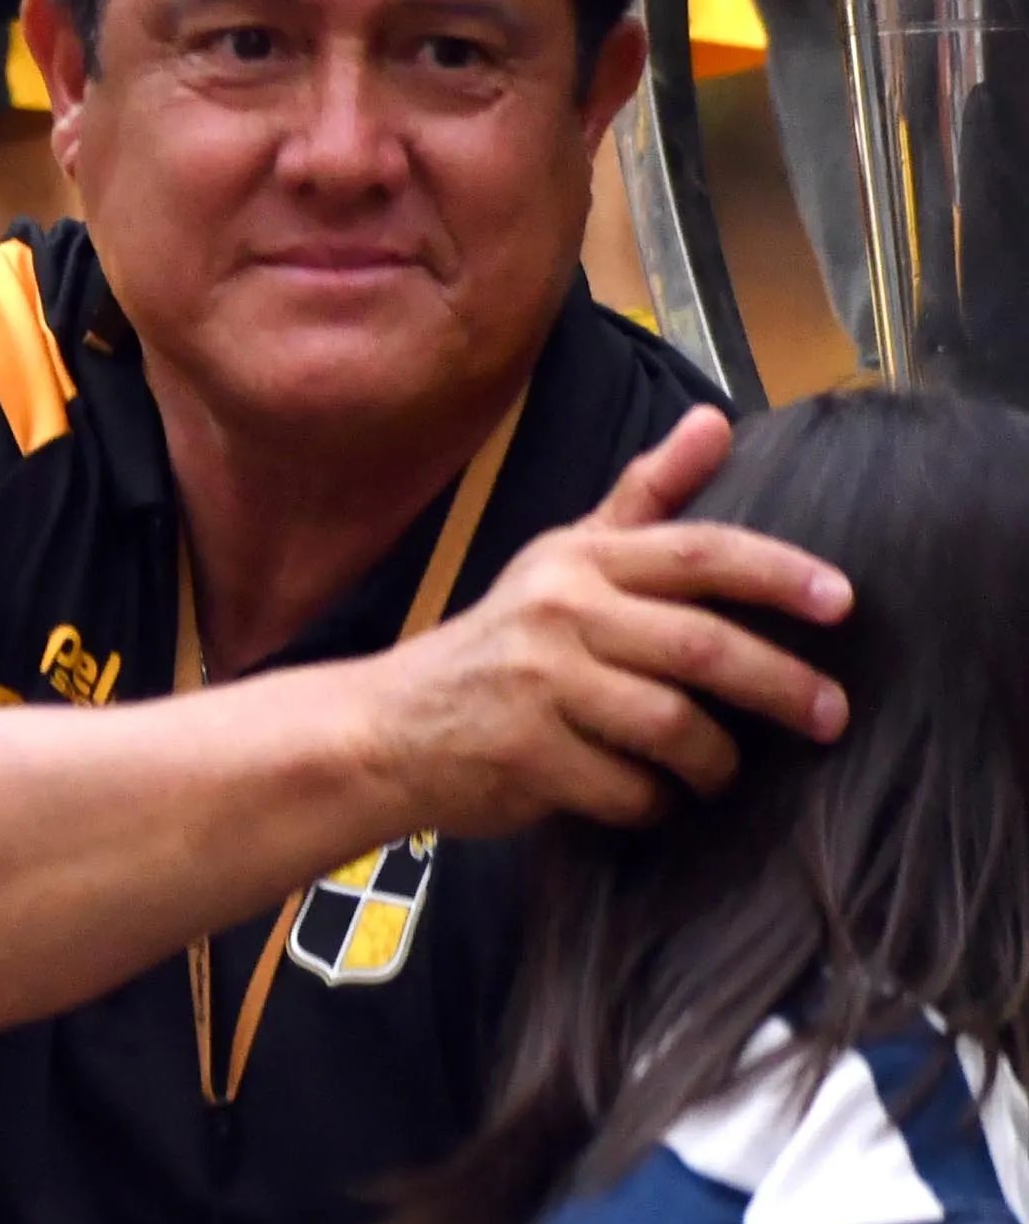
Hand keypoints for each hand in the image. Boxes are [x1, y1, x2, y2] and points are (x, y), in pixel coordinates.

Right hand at [361, 410, 847, 836]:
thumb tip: (716, 422)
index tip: (842, 603)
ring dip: (714, 759)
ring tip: (722, 771)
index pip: (698, 554)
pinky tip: (654, 798)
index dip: (779, 574)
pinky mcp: (523, 755)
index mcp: (577, 562)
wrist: (381, 729)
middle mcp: (557, 614)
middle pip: (701, 648)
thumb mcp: (562, 560)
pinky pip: (625, 787)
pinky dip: (653, 801)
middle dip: (781, 686)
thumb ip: (644, 499)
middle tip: (830, 717)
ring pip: (670, 725)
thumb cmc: (493, 646)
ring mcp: (536, 687)